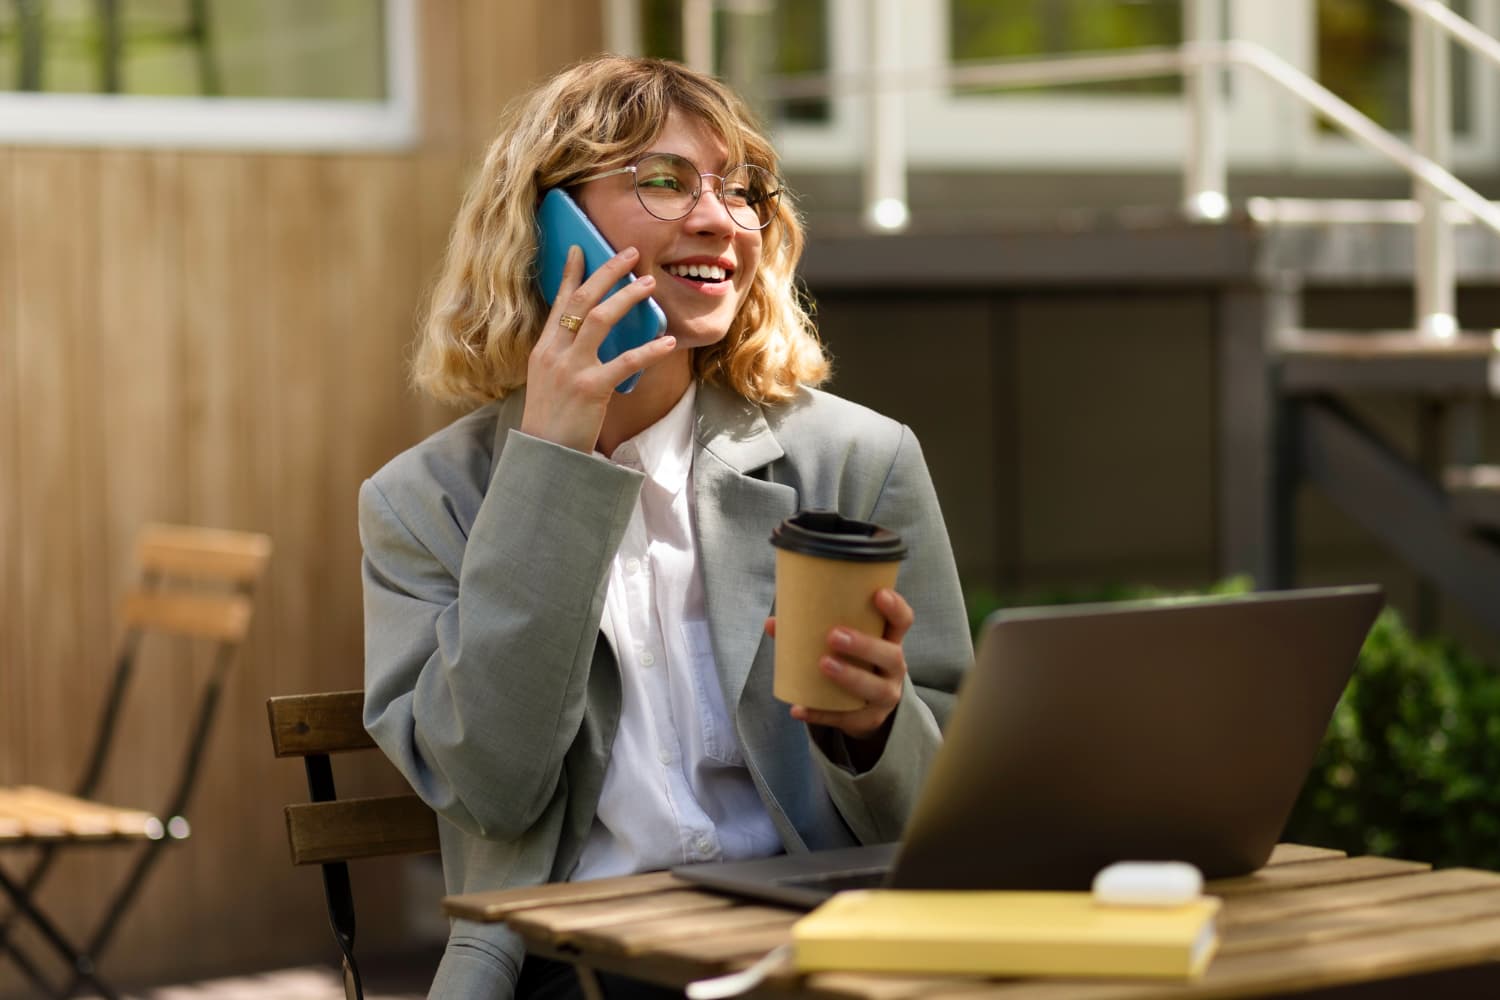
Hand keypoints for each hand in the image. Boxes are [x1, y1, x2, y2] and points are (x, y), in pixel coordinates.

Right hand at [520, 245, 677, 451]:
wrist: (545, 456)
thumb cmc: (552, 420)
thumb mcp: (548, 381)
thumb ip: (565, 356)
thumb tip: (589, 336)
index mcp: (544, 349)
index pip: (559, 302)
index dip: (571, 274)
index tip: (581, 248)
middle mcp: (554, 353)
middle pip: (581, 301)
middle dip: (606, 273)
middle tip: (630, 254)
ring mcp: (571, 369)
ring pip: (599, 319)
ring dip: (627, 297)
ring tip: (649, 284)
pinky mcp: (591, 389)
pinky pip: (625, 362)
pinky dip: (649, 350)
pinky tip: (668, 342)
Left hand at [764, 587, 914, 747]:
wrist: (866, 707)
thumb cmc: (852, 662)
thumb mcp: (844, 645)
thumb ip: (814, 630)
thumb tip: (772, 623)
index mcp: (889, 641)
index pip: (902, 621)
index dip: (895, 608)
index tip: (878, 594)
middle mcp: (894, 668)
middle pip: (891, 655)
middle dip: (864, 645)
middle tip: (834, 636)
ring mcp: (885, 695)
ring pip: (876, 689)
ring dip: (850, 677)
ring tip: (824, 665)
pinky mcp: (869, 719)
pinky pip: (847, 718)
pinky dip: (821, 714)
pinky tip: (799, 709)